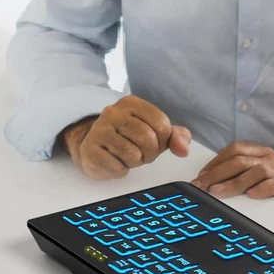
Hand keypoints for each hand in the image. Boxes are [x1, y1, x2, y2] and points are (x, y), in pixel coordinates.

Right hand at [61, 96, 190, 179]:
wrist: (93, 144)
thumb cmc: (128, 138)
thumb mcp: (155, 132)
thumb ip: (175, 136)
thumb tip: (183, 149)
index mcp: (132, 103)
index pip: (161, 125)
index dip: (163, 141)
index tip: (154, 143)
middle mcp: (113, 112)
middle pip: (147, 139)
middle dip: (150, 153)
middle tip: (141, 153)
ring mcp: (99, 130)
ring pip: (132, 154)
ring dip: (135, 162)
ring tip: (127, 156)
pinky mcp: (90, 150)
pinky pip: (117, 167)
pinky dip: (121, 170)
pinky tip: (115, 161)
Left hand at [191, 142, 273, 203]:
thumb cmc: (273, 185)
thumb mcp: (254, 174)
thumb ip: (236, 173)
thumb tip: (207, 181)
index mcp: (259, 152)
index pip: (234, 150)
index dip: (215, 162)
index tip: (200, 176)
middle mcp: (269, 157)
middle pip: (240, 160)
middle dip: (216, 173)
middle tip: (202, 186)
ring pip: (255, 170)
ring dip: (233, 182)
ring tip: (218, 193)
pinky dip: (261, 189)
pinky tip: (250, 195)